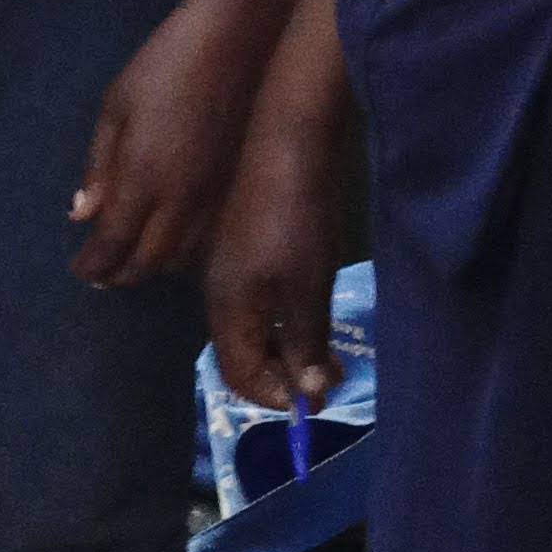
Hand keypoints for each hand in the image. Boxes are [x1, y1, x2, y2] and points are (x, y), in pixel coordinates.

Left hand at [70, 0, 246, 286]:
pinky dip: (180, 252)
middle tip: (100, 273)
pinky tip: (168, 237)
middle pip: (148, 262)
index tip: (79, 270)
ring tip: (130, 258)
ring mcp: (213, 199)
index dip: (94, 266)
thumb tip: (82, 213)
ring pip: (180, 258)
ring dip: (151, 265)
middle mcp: (180, 201)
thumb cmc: (165, 65)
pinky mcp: (234, 190)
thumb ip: (99, 166)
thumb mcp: (115, 108)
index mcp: (143, 178)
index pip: (114, 245)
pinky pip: (205, 241)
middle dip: (120, 274)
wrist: (236, 42)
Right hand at [204, 101, 342, 413]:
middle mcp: (220, 293)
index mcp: (227, 308)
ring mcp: (232, 268)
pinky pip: (261, 303)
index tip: (316, 406)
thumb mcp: (308, 291)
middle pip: (244, 355)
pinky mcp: (247, 248)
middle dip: (285, 379)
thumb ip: (306, 345)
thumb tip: (308, 396)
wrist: (286, 145)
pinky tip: (314, 313)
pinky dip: (288, 322)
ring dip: (290, 351)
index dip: (275, 399)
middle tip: (331, 384)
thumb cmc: (295, 223)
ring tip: (331, 357)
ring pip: (255, 328)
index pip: (238, 375)